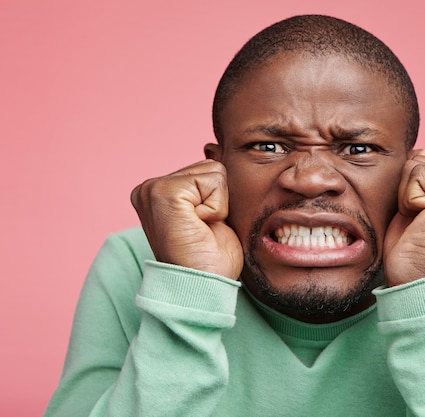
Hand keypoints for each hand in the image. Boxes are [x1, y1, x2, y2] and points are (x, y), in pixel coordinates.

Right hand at [130, 160, 243, 279]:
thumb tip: (214, 148)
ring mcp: (153, 188)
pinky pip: (214, 181)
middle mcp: (148, 188)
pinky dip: (217, 207)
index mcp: (156, 192)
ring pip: (214, 172)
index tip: (201, 227)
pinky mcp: (164, 192)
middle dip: (218, 200)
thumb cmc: (208, 258)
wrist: (202, 286)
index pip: (206, 170)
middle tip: (203, 229)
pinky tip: (200, 226)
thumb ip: (207, 182)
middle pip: (211, 167)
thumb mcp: (211, 212)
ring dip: (217, 204)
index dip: (216, 201)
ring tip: (201, 228)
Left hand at [383, 149, 424, 285]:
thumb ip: (422, 175)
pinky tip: (422, 221)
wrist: (414, 279)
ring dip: (407, 197)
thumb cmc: (411, 246)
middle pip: (419, 160)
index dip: (409, 189)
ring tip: (421, 222)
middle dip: (407, 191)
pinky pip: (417, 174)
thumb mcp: (414, 203)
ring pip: (416, 165)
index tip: (420, 218)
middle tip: (419, 221)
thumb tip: (422, 151)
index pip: (424, 160)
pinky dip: (409, 199)